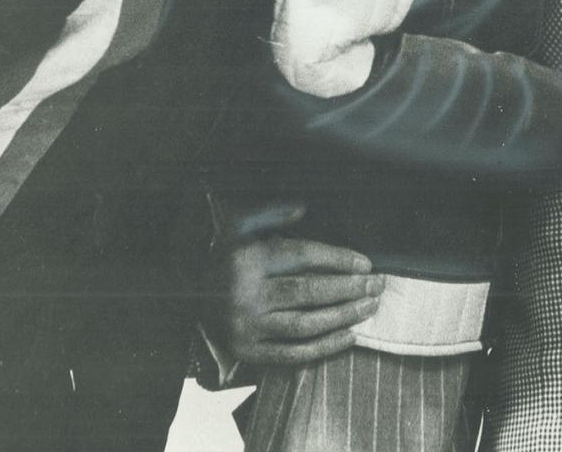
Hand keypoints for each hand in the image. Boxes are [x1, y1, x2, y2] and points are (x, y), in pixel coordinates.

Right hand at [212, 202, 383, 366]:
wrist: (183, 295)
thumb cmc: (223, 256)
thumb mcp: (237, 226)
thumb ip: (270, 214)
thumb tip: (302, 208)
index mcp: (247, 258)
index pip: (303, 256)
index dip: (338, 259)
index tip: (366, 264)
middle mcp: (245, 294)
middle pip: (309, 291)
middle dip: (349, 288)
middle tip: (378, 285)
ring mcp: (245, 326)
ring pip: (305, 324)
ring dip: (343, 316)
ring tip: (370, 307)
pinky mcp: (246, 352)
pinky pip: (292, 354)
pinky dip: (324, 348)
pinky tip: (349, 337)